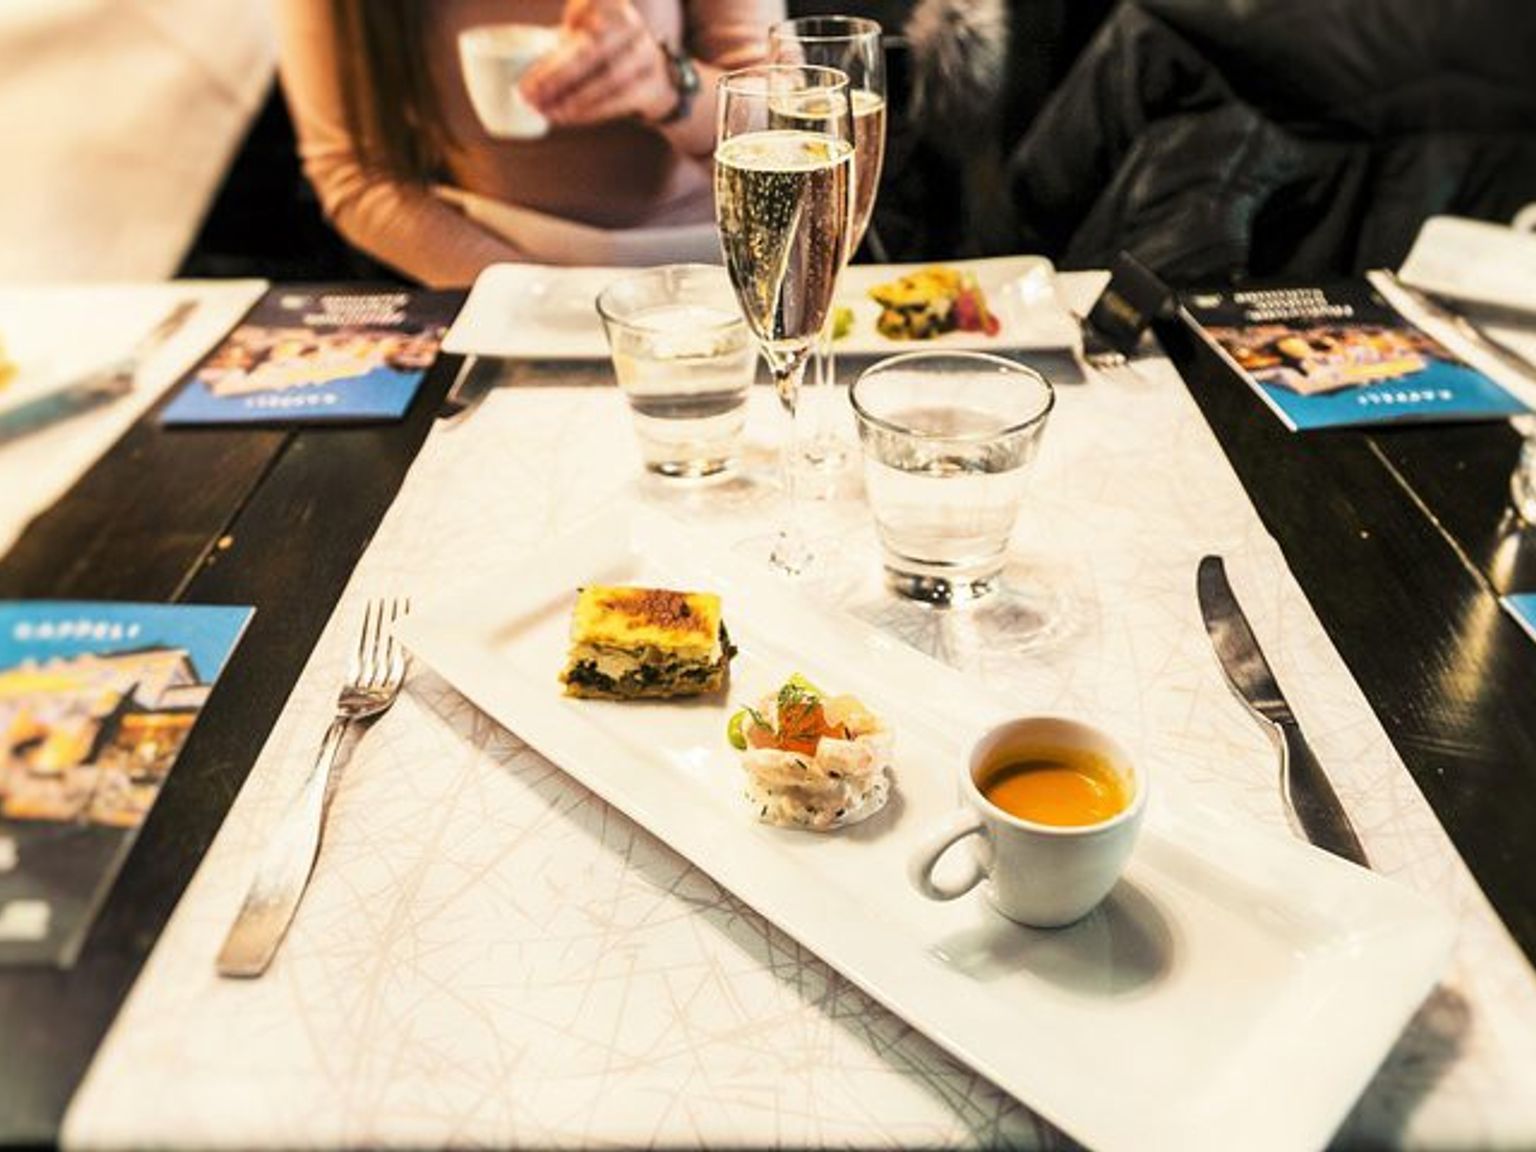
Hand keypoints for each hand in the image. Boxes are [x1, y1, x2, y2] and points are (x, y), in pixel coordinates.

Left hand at [519, 0, 675, 126]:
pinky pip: (618, 101)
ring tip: (545, 110)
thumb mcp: (587, 38)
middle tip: (529, 91)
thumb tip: (525, 80)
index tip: (567, 26)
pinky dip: (589, 111)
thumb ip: (561, 45)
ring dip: (572, 97)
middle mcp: (633, 26)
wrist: (658, 81)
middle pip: (592, 49)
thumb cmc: (608, 55)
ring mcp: (646, 56)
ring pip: (606, 78)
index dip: (579, 12)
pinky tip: (568, 117)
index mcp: (613, 6)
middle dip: (556, 73)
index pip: (594, 4)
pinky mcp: (651, 87)